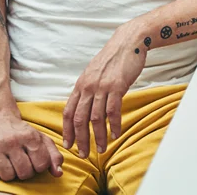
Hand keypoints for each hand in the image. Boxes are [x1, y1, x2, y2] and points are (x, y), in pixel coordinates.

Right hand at [0, 115, 62, 180]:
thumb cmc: (21, 132)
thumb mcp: (40, 139)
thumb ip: (53, 155)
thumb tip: (58, 173)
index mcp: (30, 137)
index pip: (41, 164)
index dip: (40, 166)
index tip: (36, 161)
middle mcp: (13, 141)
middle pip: (25, 173)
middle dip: (26, 172)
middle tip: (23, 163)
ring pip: (8, 176)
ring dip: (11, 174)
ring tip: (11, 163)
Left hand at [62, 23, 146, 157]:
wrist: (129, 41)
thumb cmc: (114, 58)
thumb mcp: (95, 72)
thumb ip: (89, 88)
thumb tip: (86, 104)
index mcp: (81, 85)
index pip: (69, 112)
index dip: (67, 131)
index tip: (68, 144)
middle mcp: (88, 87)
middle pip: (80, 119)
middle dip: (80, 140)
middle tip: (83, 154)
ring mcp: (102, 87)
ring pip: (96, 118)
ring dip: (99, 136)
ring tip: (102, 149)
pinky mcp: (117, 86)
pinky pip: (113, 111)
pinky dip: (114, 125)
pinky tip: (116, 134)